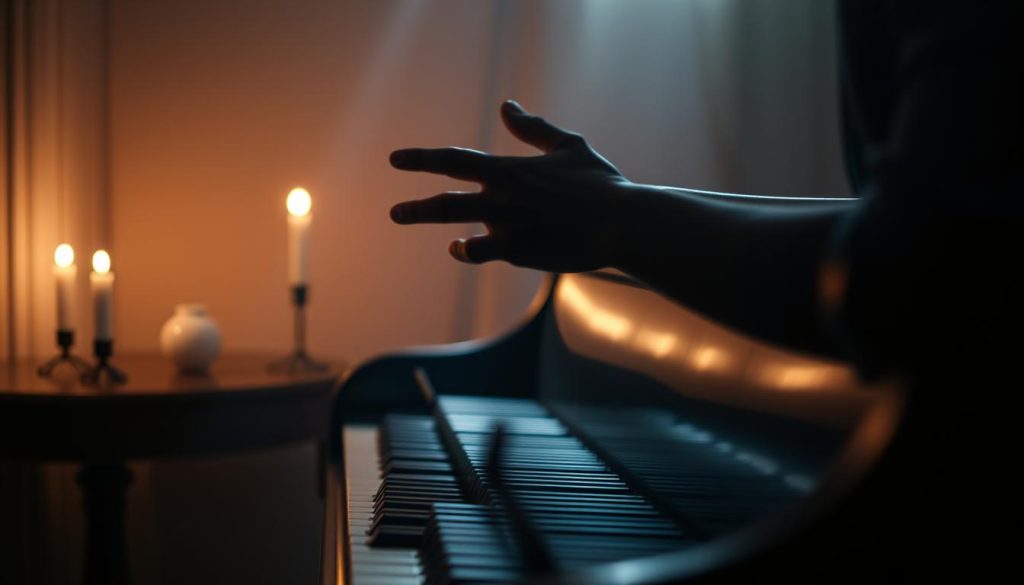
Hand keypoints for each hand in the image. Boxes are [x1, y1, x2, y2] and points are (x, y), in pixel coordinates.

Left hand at [389, 100, 634, 271]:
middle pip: (446, 201)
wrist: (621, 222)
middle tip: (393, 212)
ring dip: (427, 219)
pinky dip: (465, 249)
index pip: (455, 161)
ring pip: (457, 225)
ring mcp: (507, 226)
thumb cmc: (599, 183)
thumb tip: (506, 105)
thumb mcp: (568, 146)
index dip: (422, 159)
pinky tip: (458, 247)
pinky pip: (479, 252)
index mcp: (510, 170)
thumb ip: (533, 128)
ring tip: (404, 218)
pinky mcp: (518, 251)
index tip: (397, 159)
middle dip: (416, 206)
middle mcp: (502, 197)